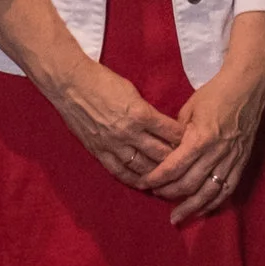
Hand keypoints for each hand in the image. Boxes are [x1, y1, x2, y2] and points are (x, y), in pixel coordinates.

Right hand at [45, 57, 183, 188]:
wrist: (70, 85)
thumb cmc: (102, 81)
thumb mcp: (132, 91)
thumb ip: (147, 111)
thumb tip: (163, 126)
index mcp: (140, 114)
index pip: (170, 133)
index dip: (184, 140)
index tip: (194, 144)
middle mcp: (129, 132)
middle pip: (160, 154)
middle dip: (176, 161)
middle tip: (188, 167)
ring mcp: (113, 145)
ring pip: (143, 167)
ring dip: (158, 175)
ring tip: (171, 180)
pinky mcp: (99, 152)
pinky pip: (120, 171)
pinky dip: (134, 179)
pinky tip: (144, 184)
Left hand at [142, 55, 264, 224]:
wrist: (248, 85)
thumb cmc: (216, 92)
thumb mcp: (189, 108)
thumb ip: (177, 133)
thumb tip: (167, 151)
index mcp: (201, 137)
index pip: (174, 166)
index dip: (157, 178)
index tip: (145, 183)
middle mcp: (217, 152)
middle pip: (189, 183)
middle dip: (169, 193)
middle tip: (156, 195)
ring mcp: (232, 159)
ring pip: (209, 192)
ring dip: (191, 207)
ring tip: (177, 217)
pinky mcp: (242, 161)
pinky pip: (228, 188)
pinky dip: (215, 202)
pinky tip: (203, 209)